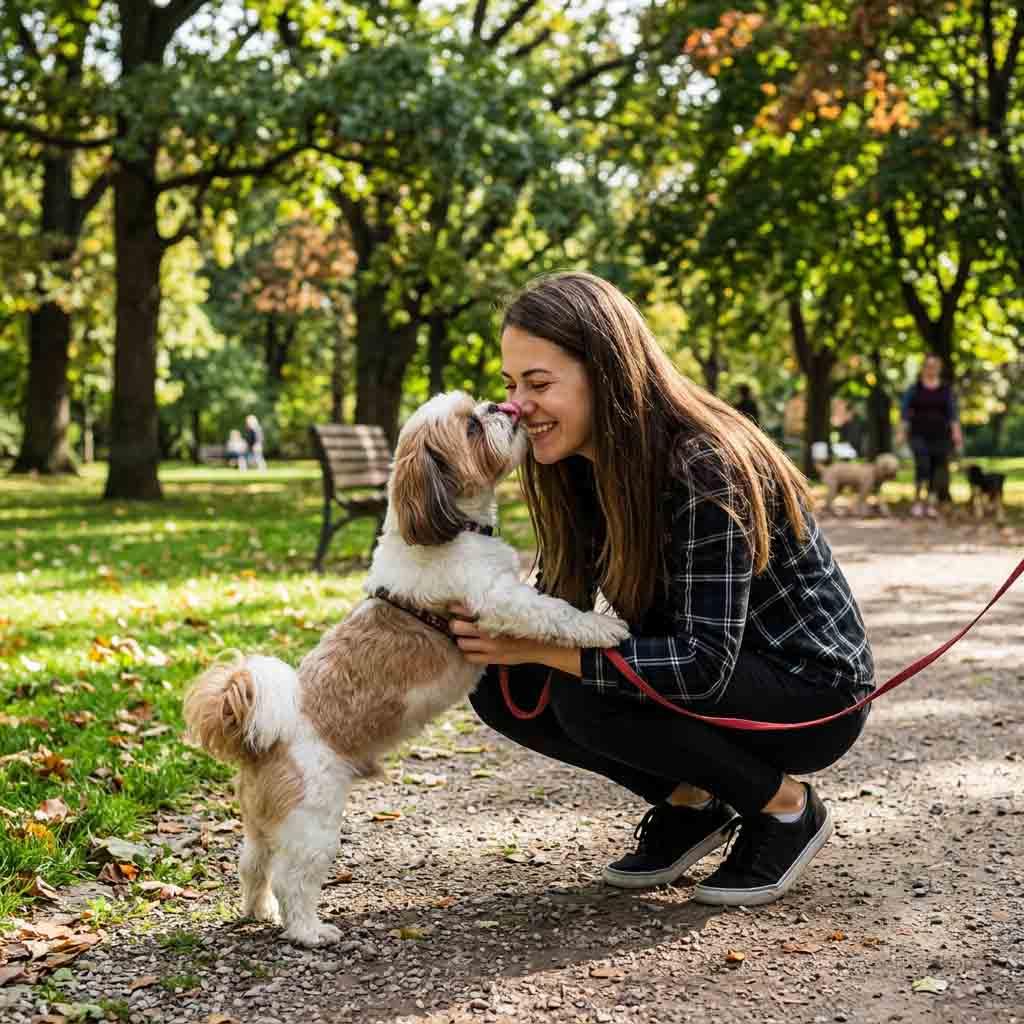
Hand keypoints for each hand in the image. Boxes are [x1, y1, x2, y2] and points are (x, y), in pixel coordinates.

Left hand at [448, 604, 581, 674]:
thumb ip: (501, 598)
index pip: (466, 608)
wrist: (544, 645)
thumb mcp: (516, 606)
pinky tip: (475, 647)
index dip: (456, 607)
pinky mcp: (492, 659)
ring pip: (461, 643)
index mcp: (494, 615)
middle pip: (456, 627)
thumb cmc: (529, 622)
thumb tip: (488, 582)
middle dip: (456, 623)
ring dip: (462, 639)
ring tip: (467, 635)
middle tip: (458, 621)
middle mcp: (489, 631)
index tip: (453, 606)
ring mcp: (490, 647)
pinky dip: (469, 652)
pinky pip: (469, 657)